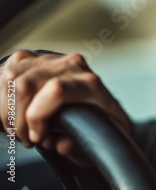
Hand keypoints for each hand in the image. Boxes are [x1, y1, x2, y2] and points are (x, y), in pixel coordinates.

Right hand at [0, 50, 131, 165]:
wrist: (97, 106)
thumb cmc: (96, 124)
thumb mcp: (93, 142)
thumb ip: (75, 145)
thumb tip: (62, 144)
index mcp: (91, 83)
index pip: (56, 90)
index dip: (37, 117)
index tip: (38, 137)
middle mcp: (72, 65)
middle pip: (25, 85)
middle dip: (18, 119)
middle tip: (28, 137)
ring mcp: (51, 59)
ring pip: (12, 78)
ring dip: (9, 110)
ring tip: (21, 128)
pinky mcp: (33, 59)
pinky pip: (6, 75)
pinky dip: (5, 100)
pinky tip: (15, 114)